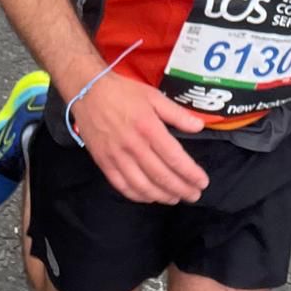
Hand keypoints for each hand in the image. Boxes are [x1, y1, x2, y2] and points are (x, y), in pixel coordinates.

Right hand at [67, 71, 208, 203]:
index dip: (190, 173)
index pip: (174, 158)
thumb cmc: (123, 92)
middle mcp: (133, 145)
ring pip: (142, 185)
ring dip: (162, 196)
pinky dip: (138, 196)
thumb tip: (199, 127)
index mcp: (149, 128)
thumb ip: (177, 114)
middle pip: (161, 175)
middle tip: (194, 196)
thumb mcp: (154, 96)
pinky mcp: (103, 162)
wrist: (88, 92)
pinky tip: (149, 197)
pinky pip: (122, 186)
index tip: (203, 182)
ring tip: (175, 199)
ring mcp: (117, 156)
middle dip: (181, 189)